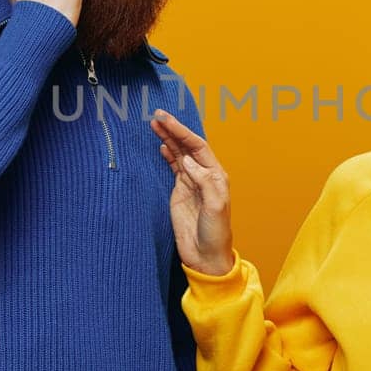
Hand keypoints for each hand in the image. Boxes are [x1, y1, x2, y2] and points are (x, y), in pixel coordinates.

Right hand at [150, 110, 235, 274]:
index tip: (167, 120)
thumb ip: (204, 181)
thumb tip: (188, 160)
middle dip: (173, 129)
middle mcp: (204, 175)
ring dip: (168, 138)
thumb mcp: (215, 206)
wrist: (205, 256)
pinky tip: (161, 145)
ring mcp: (191, 183)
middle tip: (156, 115)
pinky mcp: (180, 192)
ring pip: (179, 154)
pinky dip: (167, 155)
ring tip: (154, 124)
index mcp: (216, 175)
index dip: (182, 132)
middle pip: (187, 146)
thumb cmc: (216, 233)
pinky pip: (173, 167)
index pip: (198, 146)